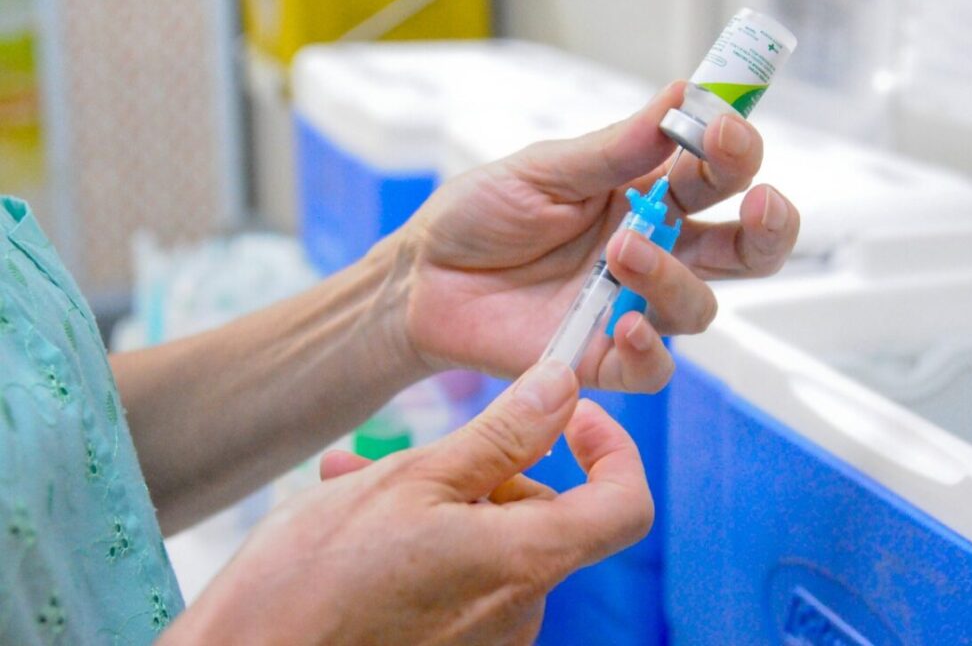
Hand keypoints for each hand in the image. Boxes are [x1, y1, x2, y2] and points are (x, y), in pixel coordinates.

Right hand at [162, 360, 651, 644]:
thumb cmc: (314, 581)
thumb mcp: (412, 482)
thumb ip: (501, 434)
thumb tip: (564, 385)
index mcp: (525, 563)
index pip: (625, 505)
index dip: (612, 450)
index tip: (573, 416)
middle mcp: (519, 611)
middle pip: (539, 514)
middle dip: (482, 470)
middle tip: (406, 451)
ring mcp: (485, 640)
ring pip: (489, 538)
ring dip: (438, 499)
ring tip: (356, 482)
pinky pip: (460, 576)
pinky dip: (425, 540)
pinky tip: (358, 522)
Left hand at [398, 81, 799, 391]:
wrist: (424, 276)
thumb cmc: (481, 214)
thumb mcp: (544, 169)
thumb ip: (615, 148)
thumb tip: (683, 95)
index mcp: (645, 197)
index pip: (716, 178)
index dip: (736, 154)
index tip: (726, 126)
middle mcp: (652, 253)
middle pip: (742, 250)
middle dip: (769, 226)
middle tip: (759, 202)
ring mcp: (629, 307)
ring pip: (699, 308)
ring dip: (675, 278)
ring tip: (624, 250)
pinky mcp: (598, 359)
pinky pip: (652, 369)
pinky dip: (651, 351)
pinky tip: (625, 327)